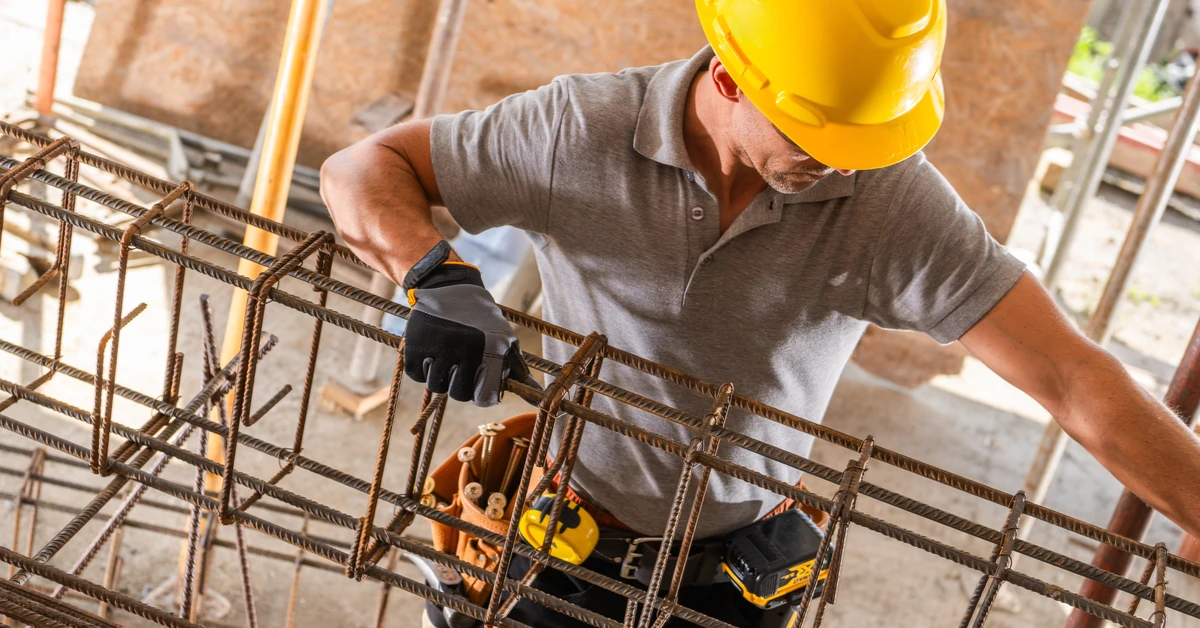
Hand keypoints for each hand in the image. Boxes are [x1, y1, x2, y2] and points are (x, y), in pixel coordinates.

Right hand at [403, 262, 536, 405]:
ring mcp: (437, 346)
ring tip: (446, 359)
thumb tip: (539, 394)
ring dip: (441, 378)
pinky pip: (416, 375)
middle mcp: (464, 348)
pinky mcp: (414, 343)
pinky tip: (431, 354)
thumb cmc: (483, 319)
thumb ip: (517, 370)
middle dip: (461, 386)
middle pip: (459, 394)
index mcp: (490, 349)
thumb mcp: (505, 339)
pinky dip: (422, 370)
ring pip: (436, 386)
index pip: (484, 397)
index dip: (482, 396)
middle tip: (461, 369)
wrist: (451, 287)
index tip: (479, 387)